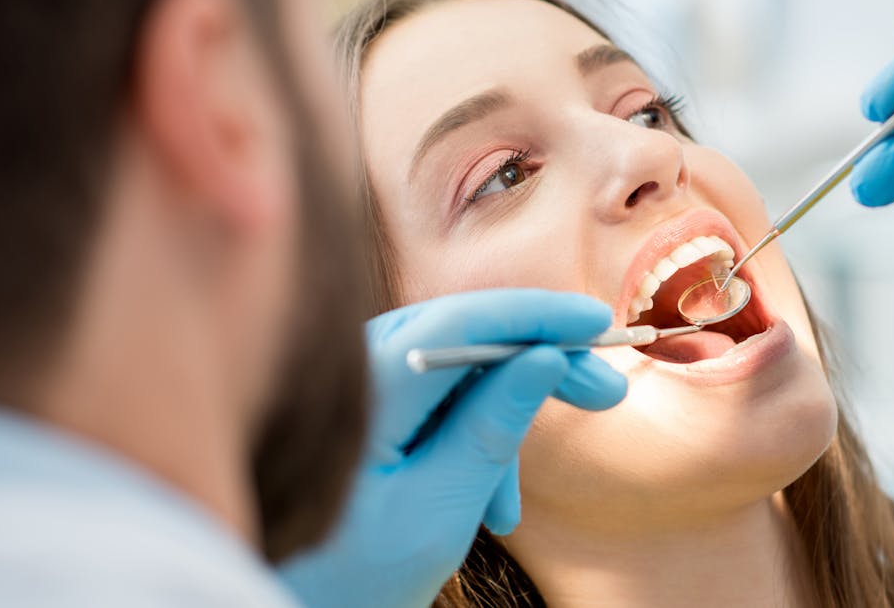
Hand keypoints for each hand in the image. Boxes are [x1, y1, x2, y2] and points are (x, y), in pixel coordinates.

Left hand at [280, 290, 626, 606]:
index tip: (597, 323)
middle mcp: (355, 373)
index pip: (463, 321)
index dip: (537, 314)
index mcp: (367, 395)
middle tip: (607, 395)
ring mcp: (358, 389)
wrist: (287, 605)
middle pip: (467, 336)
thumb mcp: (440, 510)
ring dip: (502, 424)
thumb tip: (547, 357)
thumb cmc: (351, 575)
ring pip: (457, 371)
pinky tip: (483, 507)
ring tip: (508, 509)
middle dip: (540, 364)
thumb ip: (494, 427)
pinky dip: (469, 441)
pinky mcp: (364, 410)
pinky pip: (434, 401)